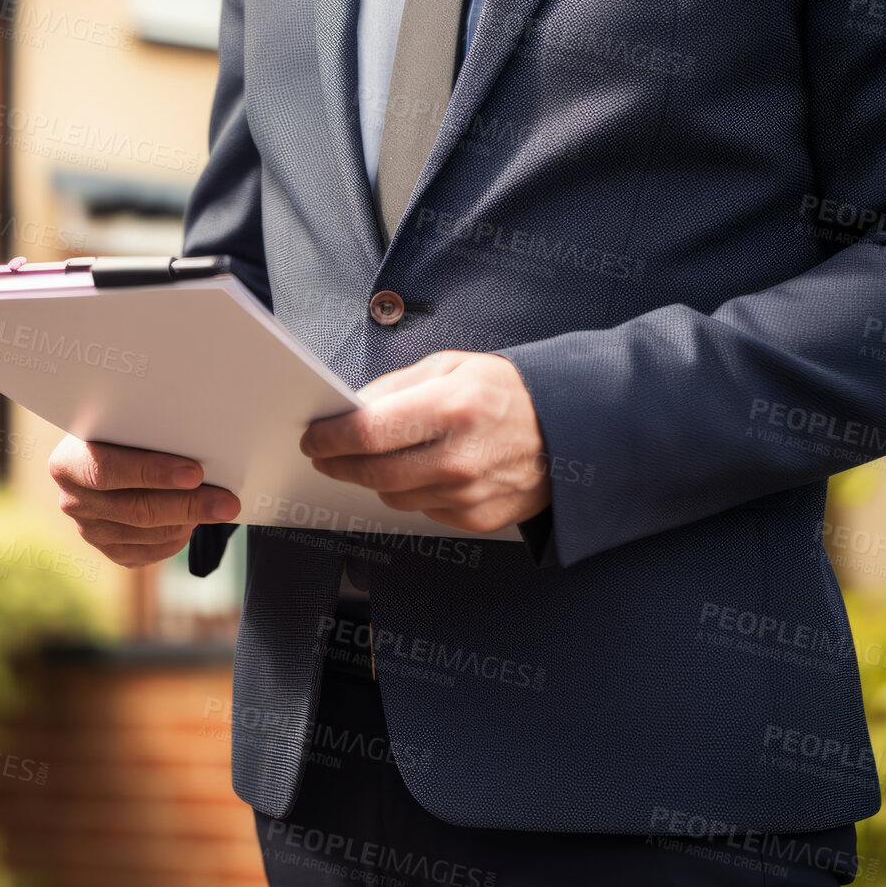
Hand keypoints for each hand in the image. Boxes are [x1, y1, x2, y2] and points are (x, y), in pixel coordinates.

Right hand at [49, 435, 241, 566]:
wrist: (109, 456)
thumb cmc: (124, 435)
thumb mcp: (127, 427)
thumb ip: (148, 435)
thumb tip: (199, 444)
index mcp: (67, 463)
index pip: (106, 470)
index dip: (151, 472)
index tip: (194, 472)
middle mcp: (72, 500)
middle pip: (135, 509)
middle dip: (187, 504)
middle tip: (226, 501)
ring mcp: (89, 530)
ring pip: (148, 534)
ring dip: (188, 520)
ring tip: (217, 506)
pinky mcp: (109, 551)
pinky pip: (149, 553)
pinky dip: (177, 538)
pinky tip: (193, 522)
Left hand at [300, 351, 549, 533]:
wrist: (572, 429)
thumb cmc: (508, 393)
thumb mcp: (453, 367)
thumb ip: (397, 387)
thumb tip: (350, 409)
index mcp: (453, 407)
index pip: (367, 432)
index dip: (329, 438)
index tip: (313, 437)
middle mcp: (460, 457)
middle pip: (372, 472)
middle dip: (339, 463)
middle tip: (326, 453)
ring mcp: (469, 494)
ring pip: (392, 496)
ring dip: (375, 478)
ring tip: (377, 457)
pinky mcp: (477, 519)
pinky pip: (422, 510)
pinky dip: (414, 492)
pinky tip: (424, 471)